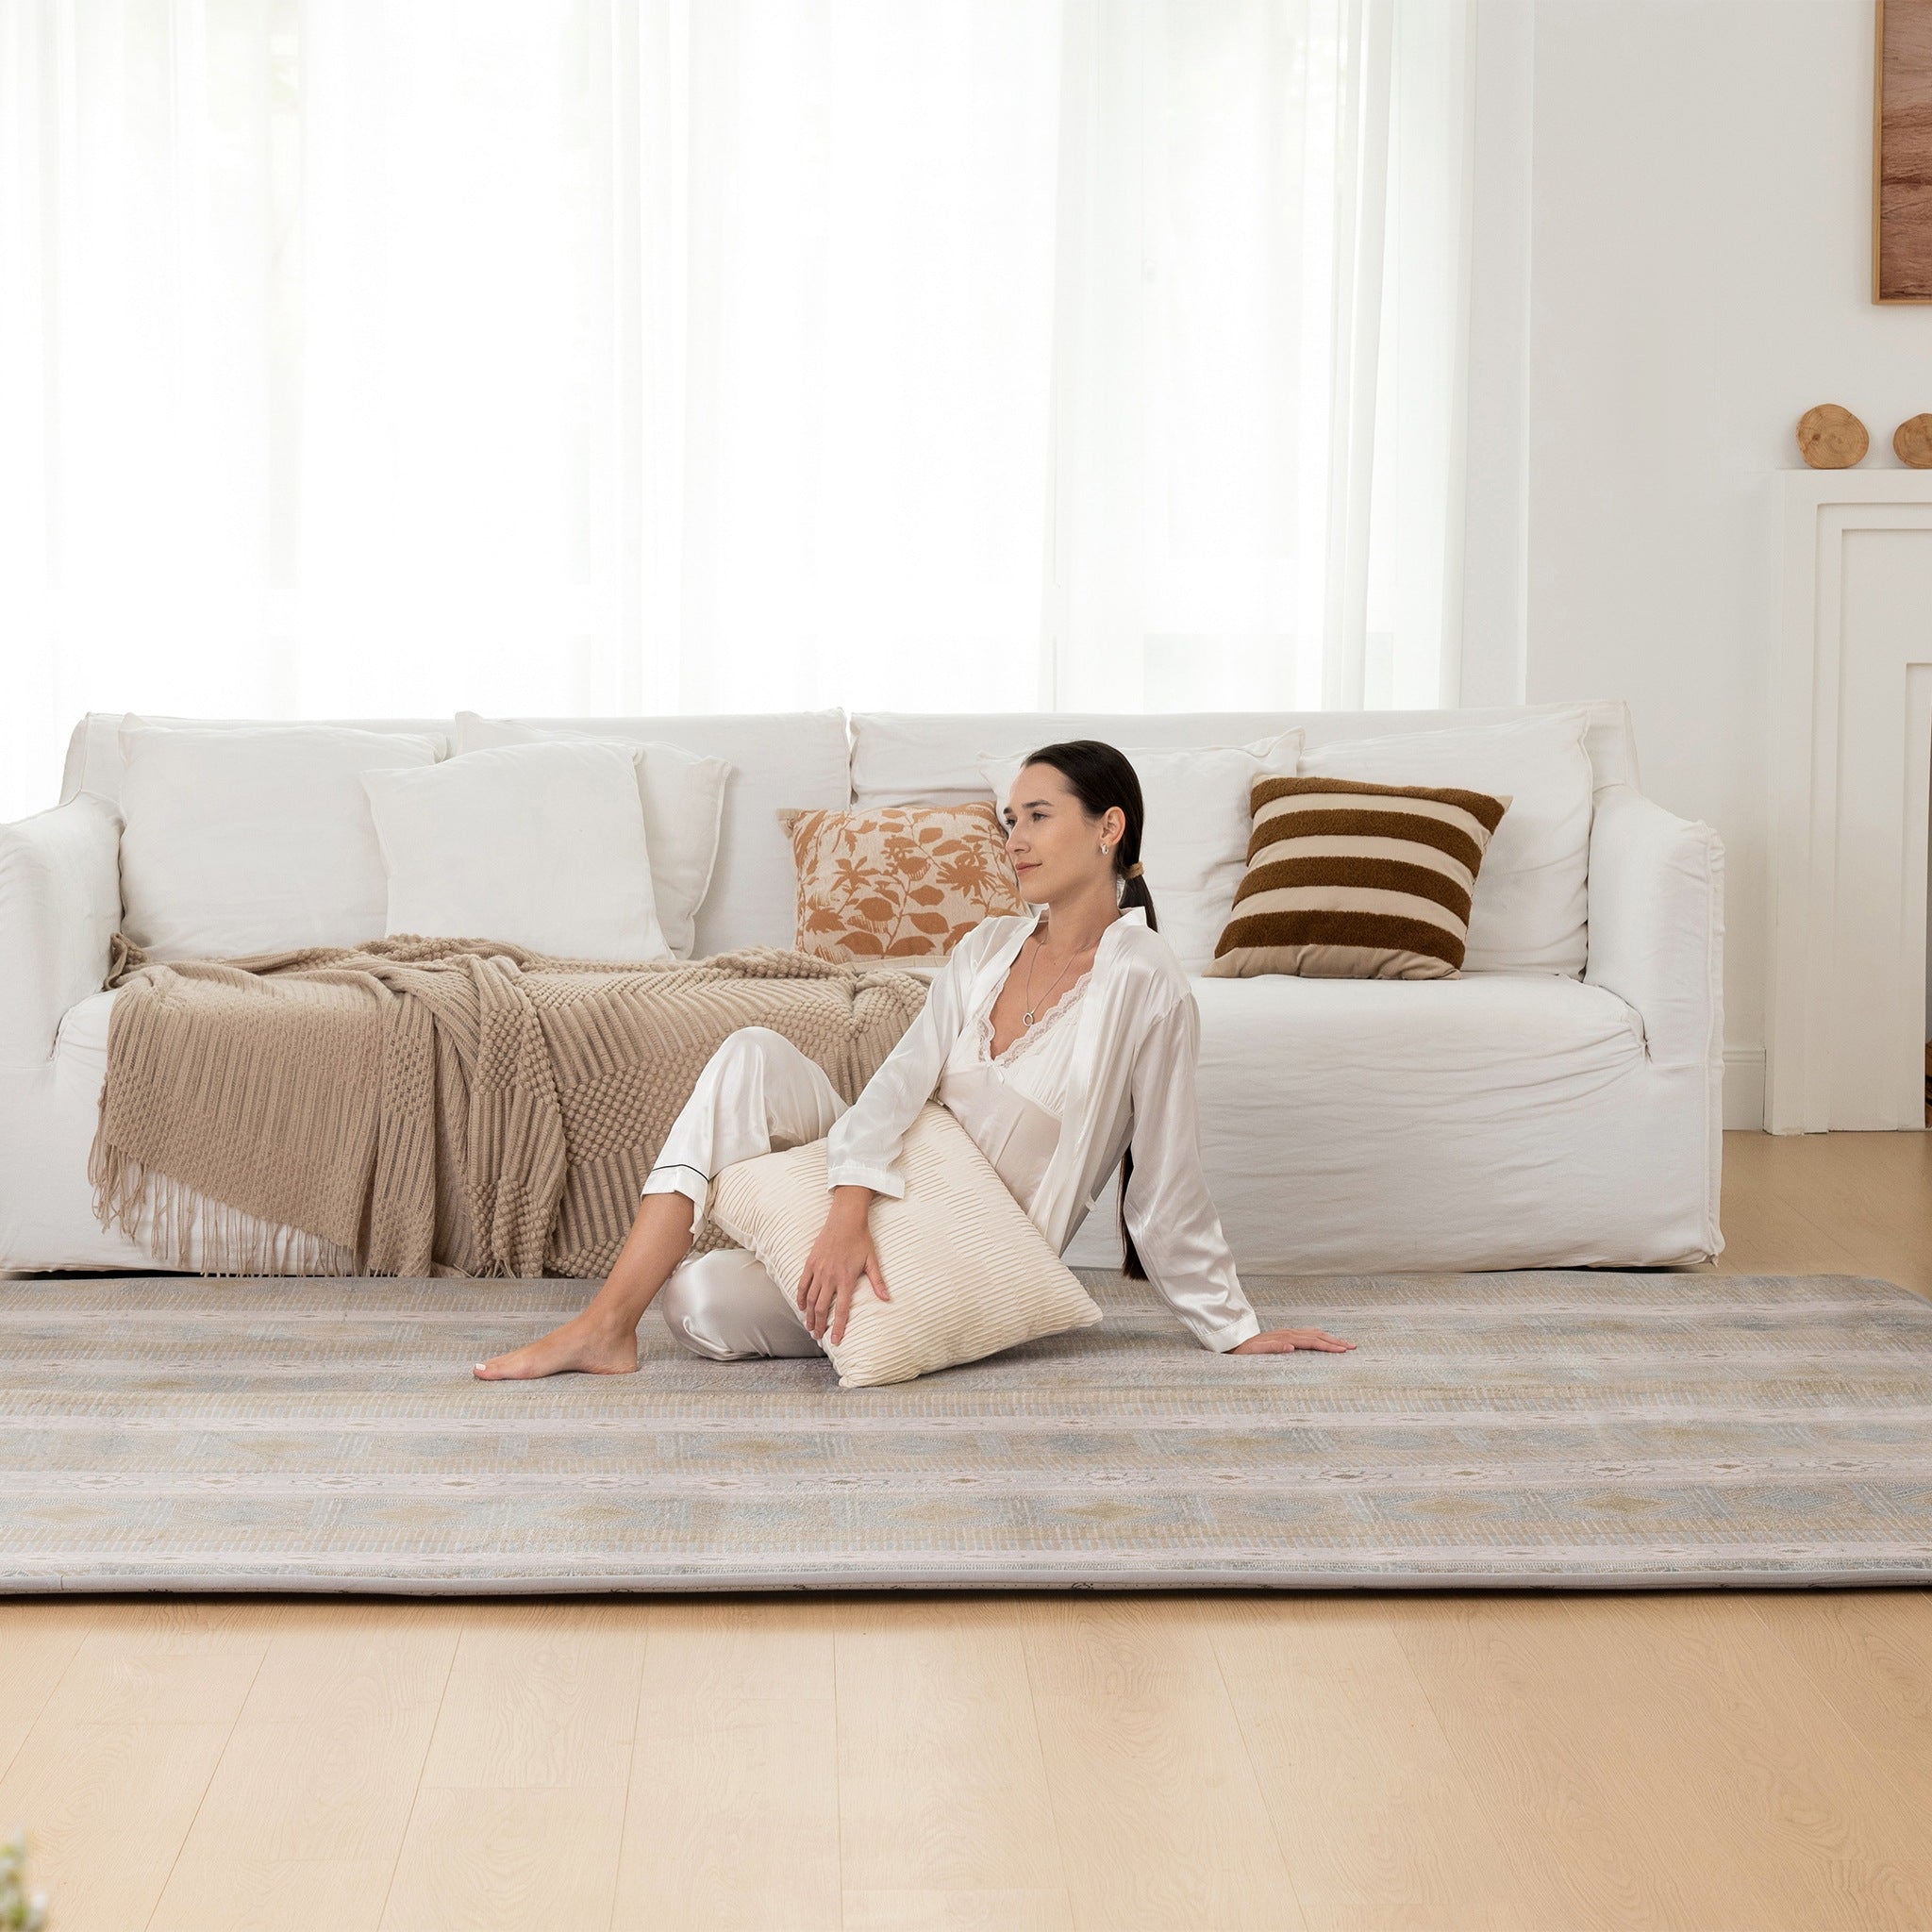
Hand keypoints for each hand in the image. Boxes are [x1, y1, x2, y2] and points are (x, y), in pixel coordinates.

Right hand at [795, 1203, 889, 1345]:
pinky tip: (801, 1307)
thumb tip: (887, 1299)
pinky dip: (801, 1297)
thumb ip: (878, 1282)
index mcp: (846, 1279)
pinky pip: (803, 1283)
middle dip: (819, 1325)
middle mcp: (830, 1277)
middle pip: (821, 1307)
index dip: (838, 1327)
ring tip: (810, 1326)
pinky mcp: (811, 1263)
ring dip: (809, 1315)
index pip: (840, 1310)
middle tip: (818, 1336)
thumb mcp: (872, 1261)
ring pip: (811, 1298)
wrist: (846, 1219)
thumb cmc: (861, 1239)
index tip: (835, 1340)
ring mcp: (818, 1270)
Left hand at [1229, 1327, 1355, 1353]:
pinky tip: (1324, 1339)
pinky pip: (1307, 1334)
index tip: (1343, 1351)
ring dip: (1330, 1338)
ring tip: (1344, 1344)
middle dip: (1335, 1341)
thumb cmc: (1244, 1352)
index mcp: (1285, 1337)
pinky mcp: (1286, 1335)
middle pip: (1317, 1335)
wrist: (1233, 1344)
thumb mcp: (1254, 1352)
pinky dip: (1320, 1336)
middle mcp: (1288, 1333)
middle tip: (1352, 1347)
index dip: (1328, 1346)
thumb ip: (1272, 1348)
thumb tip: (1290, 1346)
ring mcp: (1287, 1333)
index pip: (1312, 1341)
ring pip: (1314, 1333)